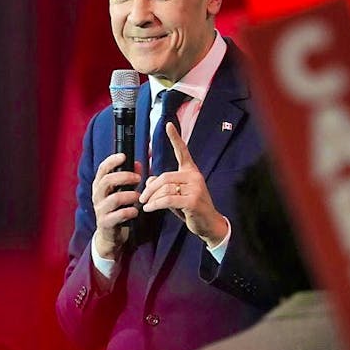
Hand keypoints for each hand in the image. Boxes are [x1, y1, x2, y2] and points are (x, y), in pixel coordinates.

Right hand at [92, 153, 141, 259]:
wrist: (109, 234)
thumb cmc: (117, 208)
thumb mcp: (121, 191)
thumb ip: (129, 177)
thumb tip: (138, 163)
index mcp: (100, 185)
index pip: (102, 169)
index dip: (112, 161)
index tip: (124, 156)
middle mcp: (97, 195)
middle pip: (107, 181)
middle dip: (124, 177)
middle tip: (138, 178)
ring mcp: (100, 209)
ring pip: (114, 198)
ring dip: (129, 195)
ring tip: (138, 196)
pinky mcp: (105, 222)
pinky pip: (117, 215)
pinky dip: (129, 211)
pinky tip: (135, 211)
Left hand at [139, 122, 227, 246]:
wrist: (208, 224)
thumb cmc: (191, 208)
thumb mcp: (175, 195)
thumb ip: (163, 186)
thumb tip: (150, 180)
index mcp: (191, 171)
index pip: (182, 151)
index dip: (175, 138)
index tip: (168, 125)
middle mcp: (194, 177)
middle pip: (164, 177)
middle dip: (150, 188)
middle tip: (141, 198)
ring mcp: (195, 188)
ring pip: (165, 189)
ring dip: (152, 199)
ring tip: (146, 205)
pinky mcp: (193, 201)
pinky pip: (168, 200)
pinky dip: (155, 205)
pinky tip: (149, 208)